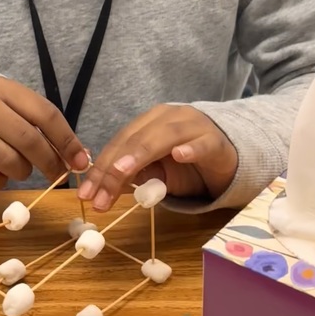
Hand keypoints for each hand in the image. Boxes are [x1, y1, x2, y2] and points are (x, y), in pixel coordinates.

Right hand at [0, 77, 89, 190]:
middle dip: (51, 162)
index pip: (45, 114)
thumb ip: (42, 124)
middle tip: (59, 174)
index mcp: (3, 89)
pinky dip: (0, 181)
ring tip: (20, 165)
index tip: (80, 160)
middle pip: (28, 140)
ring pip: (9, 162)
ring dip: (23, 171)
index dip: (67, 140)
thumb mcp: (13, 104)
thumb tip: (78, 156)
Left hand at [78, 104, 237, 211]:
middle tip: (99, 197)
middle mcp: (167, 118)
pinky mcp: (215, 140)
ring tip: (121, 172)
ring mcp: (192, 126)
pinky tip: (180, 155)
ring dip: (140, 155)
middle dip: (113, 170)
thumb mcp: (156, 172)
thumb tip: (103, 187)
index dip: (100, 169)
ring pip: (163, 138)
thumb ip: (134, 175)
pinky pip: (202, 144)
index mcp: (148, 122)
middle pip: (135, 141)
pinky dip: (192, 149)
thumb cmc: (188, 165)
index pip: (119, 144)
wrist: (228, 158)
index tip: (86, 195)